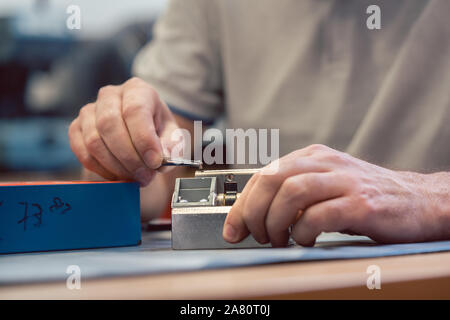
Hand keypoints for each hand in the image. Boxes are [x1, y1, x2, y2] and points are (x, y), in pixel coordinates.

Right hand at [68, 77, 178, 186]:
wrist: (138, 137)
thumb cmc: (158, 134)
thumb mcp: (173, 137)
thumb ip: (172, 147)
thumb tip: (163, 158)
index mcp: (137, 90)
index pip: (135, 110)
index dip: (144, 139)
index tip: (155, 162)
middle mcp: (110, 95)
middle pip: (110, 124)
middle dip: (129, 157)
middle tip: (145, 176)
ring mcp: (89, 110)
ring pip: (94, 141)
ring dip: (116, 166)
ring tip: (135, 178)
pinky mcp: (76, 128)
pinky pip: (83, 152)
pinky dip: (101, 169)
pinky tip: (118, 176)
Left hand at [223, 144, 447, 246]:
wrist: (417, 200)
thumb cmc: (364, 197)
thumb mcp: (324, 186)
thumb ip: (293, 194)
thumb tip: (253, 216)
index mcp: (312, 156)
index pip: (264, 174)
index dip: (242, 204)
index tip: (233, 228)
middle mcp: (325, 163)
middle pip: (272, 178)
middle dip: (253, 212)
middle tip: (256, 236)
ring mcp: (344, 181)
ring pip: (292, 192)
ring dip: (276, 222)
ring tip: (279, 240)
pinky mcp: (361, 203)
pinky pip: (320, 215)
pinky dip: (304, 231)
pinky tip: (306, 241)